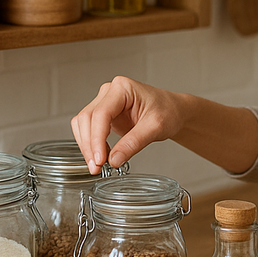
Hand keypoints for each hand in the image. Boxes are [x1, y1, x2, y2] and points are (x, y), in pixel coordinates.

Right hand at [71, 76, 189, 173]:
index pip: (101, 113)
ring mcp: (105, 102)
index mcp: (123, 88)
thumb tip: (113, 160)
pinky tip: (101, 156)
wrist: (174, 111)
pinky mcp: (104, 114)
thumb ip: (134, 143)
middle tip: (96, 167)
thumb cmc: (169, 111)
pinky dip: (91, 144)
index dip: (97, 138)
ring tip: (98, 165)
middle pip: (87, 118)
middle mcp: (110, 92)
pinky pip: (88, 129)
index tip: (100, 159)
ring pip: (83, 124)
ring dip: (87, 146)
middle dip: (89, 145)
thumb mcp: (156, 127)